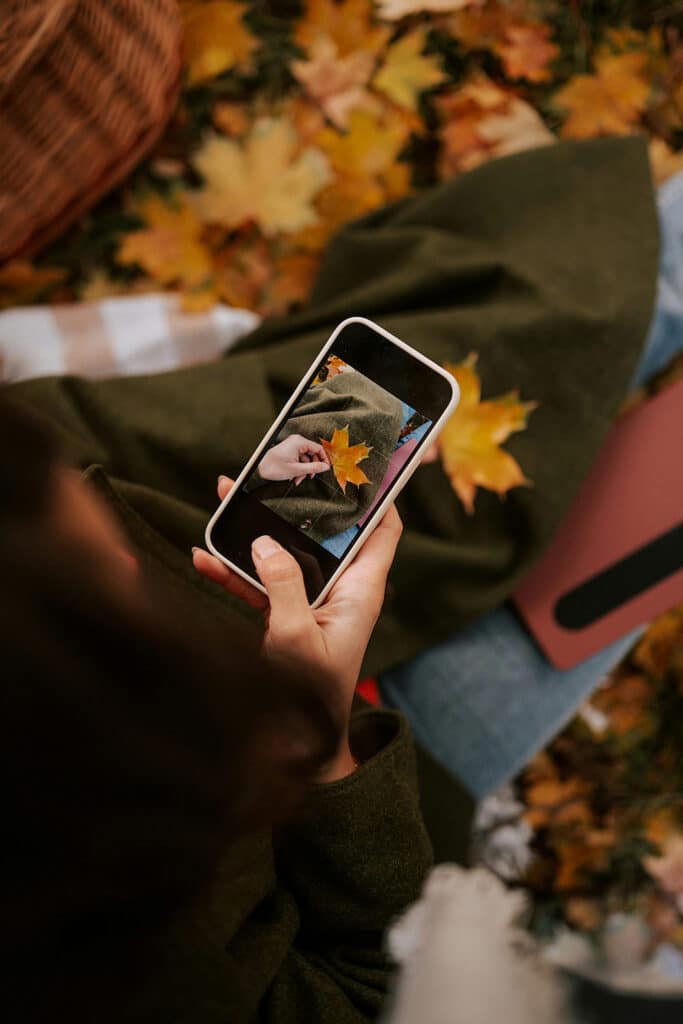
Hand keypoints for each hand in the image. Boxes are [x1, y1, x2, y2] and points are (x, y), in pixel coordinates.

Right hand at [193, 476, 401, 780]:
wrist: (299, 746)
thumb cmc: (311, 696)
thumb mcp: (296, 636)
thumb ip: (283, 584)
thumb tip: (263, 541)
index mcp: (361, 590)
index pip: (383, 531)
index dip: (379, 496)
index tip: (358, 463)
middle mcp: (340, 590)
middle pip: (324, 533)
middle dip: (297, 503)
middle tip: (275, 468)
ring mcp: (311, 601)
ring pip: (285, 552)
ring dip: (254, 531)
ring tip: (226, 499)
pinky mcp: (285, 616)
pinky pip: (261, 582)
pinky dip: (234, 570)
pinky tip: (203, 556)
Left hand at [259, 434, 329, 483]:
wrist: (260, 468)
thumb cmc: (274, 466)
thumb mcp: (297, 469)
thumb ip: (314, 468)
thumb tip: (325, 467)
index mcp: (299, 442)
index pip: (319, 448)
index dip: (324, 459)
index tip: (326, 468)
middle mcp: (296, 442)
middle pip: (312, 454)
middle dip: (311, 467)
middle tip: (310, 476)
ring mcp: (292, 446)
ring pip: (306, 458)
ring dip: (304, 470)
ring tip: (298, 478)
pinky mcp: (289, 451)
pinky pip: (299, 459)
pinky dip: (299, 468)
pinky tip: (295, 476)